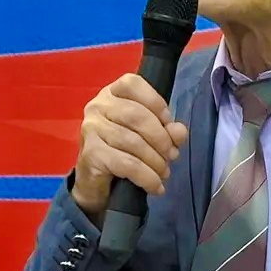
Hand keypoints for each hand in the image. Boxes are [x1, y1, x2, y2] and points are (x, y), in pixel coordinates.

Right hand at [71, 74, 189, 222]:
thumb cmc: (123, 151)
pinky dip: (147, 177)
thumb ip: (167, 130)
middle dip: (161, 138)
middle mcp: (97, 106)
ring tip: (164, 173)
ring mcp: (91, 129)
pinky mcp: (91, 154)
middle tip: (172, 155)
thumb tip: (179, 132)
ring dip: (156, 161)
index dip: (156, 103)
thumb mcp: (149, 136)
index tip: (169, 125)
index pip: (133, 84)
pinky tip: (155, 186)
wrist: (95, 182)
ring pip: (133, 142)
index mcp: (112, 93)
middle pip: (137, 115)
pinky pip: (127, 164)